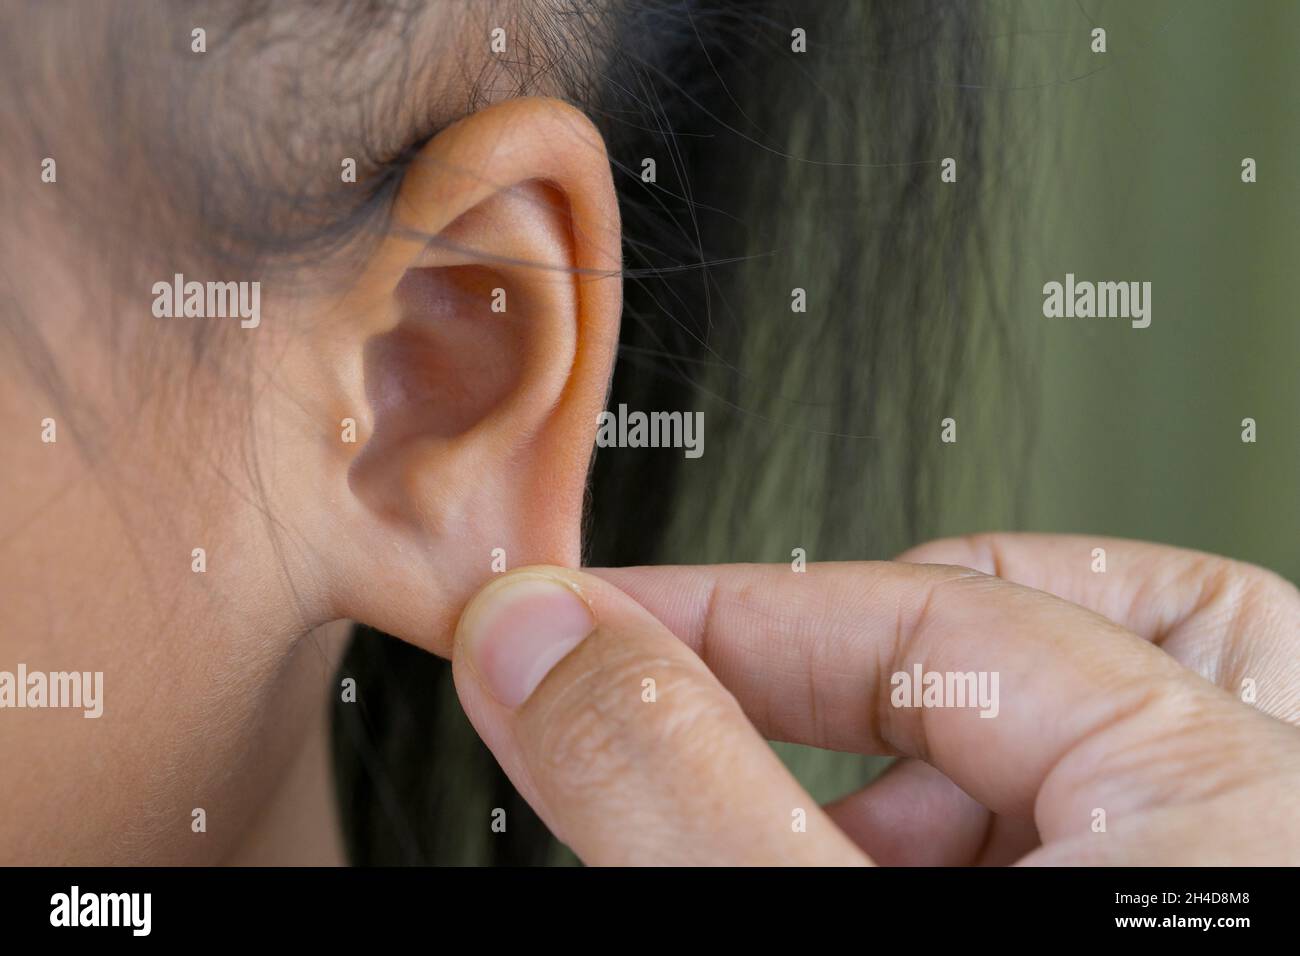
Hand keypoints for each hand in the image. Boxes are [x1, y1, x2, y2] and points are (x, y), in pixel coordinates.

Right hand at [450, 534, 1299, 864]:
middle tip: (735, 692)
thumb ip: (681, 785)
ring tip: (794, 836)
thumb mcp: (816, 924)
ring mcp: (1243, 868)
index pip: (922, 614)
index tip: (574, 619)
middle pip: (1089, 625)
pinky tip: (869, 866)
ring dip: (917, 762)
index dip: (717, 608)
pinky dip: (968, 825)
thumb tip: (534, 639)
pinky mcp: (1188, 906)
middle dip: (875, 649)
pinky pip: (1098, 820)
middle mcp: (1277, 822)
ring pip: (1101, 732)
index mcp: (1238, 799)